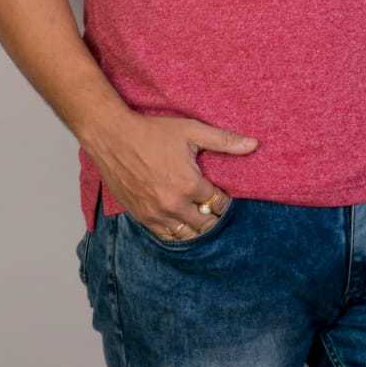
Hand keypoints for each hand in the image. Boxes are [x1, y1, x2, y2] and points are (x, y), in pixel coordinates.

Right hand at [88, 112, 258, 239]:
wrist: (112, 137)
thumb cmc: (152, 132)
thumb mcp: (191, 130)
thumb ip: (223, 140)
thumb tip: (253, 144)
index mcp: (189, 184)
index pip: (218, 204)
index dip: (224, 200)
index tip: (222, 194)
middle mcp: (174, 204)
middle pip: (206, 224)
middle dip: (213, 216)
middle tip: (213, 205)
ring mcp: (156, 214)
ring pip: (187, 234)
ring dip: (197, 227)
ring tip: (200, 215)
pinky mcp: (141, 217)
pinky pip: (166, 236)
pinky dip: (177, 232)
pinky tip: (181, 223)